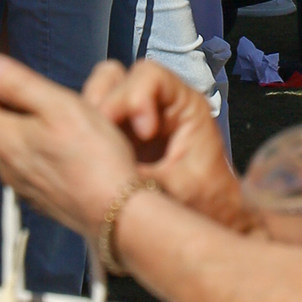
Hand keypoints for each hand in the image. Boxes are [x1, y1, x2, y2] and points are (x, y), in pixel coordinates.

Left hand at [0, 54, 139, 239]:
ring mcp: (20, 184)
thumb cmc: (93, 154)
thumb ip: (18, 84)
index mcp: (7, 136)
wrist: (113, 211)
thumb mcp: (59, 105)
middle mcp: (5, 162)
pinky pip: (13, 170)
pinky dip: (14, 153)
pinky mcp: (36, 198)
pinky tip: (34, 150)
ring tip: (11, 117)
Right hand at [82, 59, 253, 231]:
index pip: (150, 76)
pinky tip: (93, 161)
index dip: (136, 97)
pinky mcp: (122, 135)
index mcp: (184, 105)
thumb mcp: (176, 191)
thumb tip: (104, 173)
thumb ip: (143, 176)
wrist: (212, 225)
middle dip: (106, 107)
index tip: (140, 134)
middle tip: (104, 144)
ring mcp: (138, 118)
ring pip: (102, 96)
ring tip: (98, 153)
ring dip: (93, 119)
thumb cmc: (205, 205)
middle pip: (120, 79)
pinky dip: (89, 134)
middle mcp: (160, 104)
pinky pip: (96, 121)